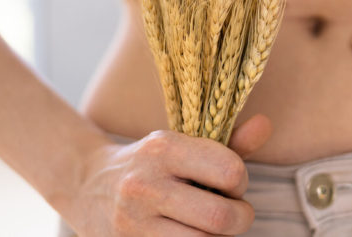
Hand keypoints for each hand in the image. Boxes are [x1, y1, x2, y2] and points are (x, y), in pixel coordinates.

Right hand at [59, 115, 272, 235]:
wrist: (87, 186)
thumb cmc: (151, 165)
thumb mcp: (183, 145)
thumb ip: (229, 143)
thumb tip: (265, 126)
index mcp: (164, 148)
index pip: (229, 171)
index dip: (241, 183)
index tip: (231, 185)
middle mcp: (146, 185)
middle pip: (221, 218)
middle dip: (239, 219)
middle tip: (232, 214)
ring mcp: (133, 222)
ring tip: (207, 226)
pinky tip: (187, 234)